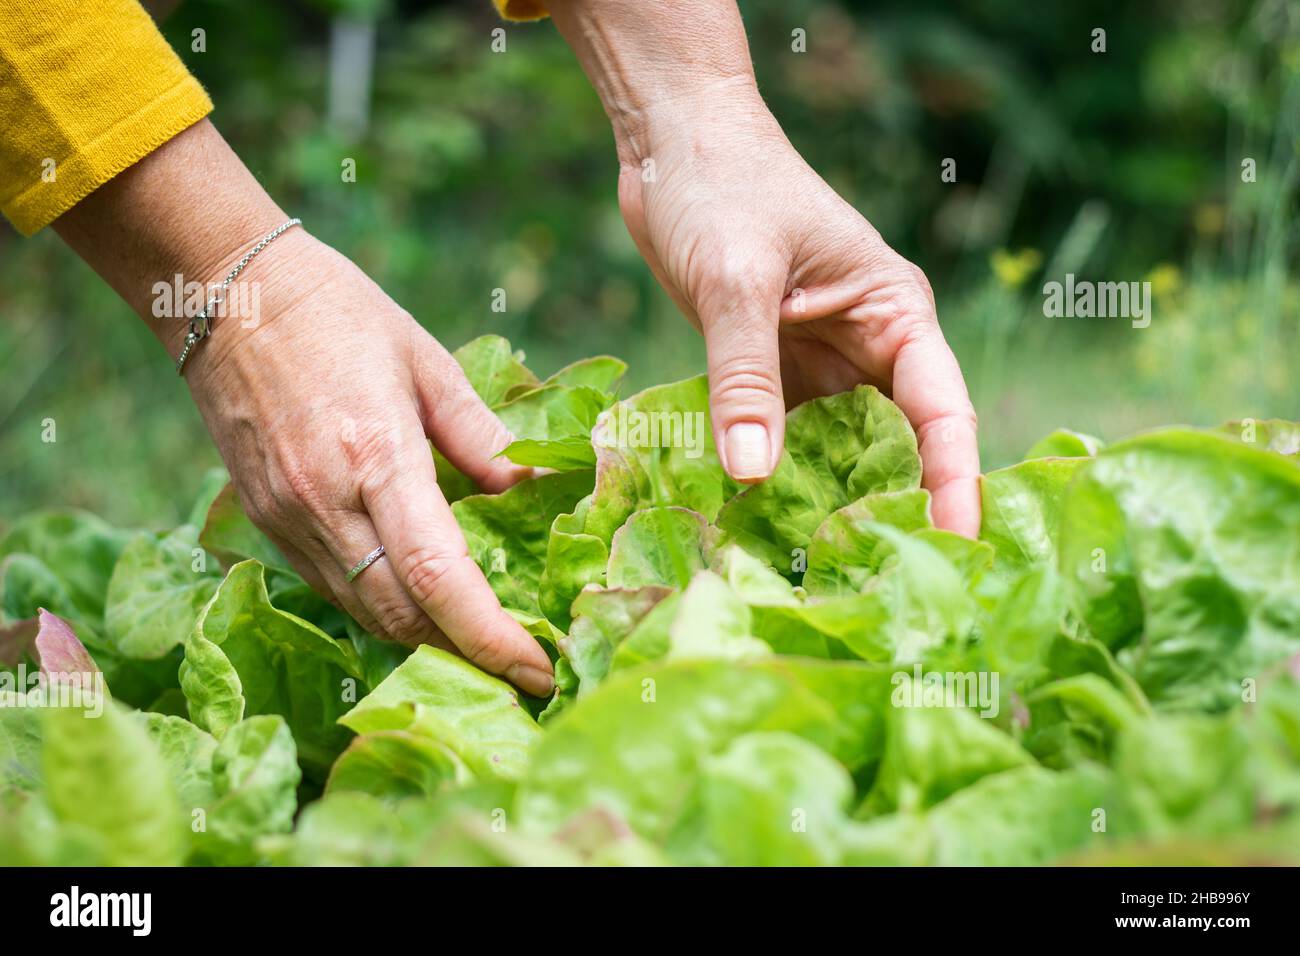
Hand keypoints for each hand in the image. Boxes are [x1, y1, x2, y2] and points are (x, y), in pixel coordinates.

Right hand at [185, 230, 555, 694]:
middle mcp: (326, 502)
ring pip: (365, 614)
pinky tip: (419, 598)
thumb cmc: (338, 313)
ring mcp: (288, 518)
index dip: (491, 636)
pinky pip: (334, 589)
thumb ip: (482, 437)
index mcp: (377, 456)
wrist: (226, 295)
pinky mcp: (266, 522)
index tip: (538, 669)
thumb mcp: (427, 362)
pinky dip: (383, 607)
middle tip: (522, 664)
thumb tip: (535, 489)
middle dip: (467, 652)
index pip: (440, 575)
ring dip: (426, 639)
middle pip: (403, 615)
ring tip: (480, 641)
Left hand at [551, 0, 979, 535]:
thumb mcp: (737, 281)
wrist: (671, 140)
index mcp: (894, 313)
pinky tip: (755, 524)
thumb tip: (756, 477)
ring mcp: (819, 361)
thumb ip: (746, 378)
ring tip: (819, 573)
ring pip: (838, 448)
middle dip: (894, 508)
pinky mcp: (771, 370)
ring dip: (827, 500)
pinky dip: (772, 475)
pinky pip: (781, 435)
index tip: (956, 546)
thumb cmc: (722, 185)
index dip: (953, 481)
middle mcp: (868, 345)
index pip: (941, 412)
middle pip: (898, 443)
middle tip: (887, 586)